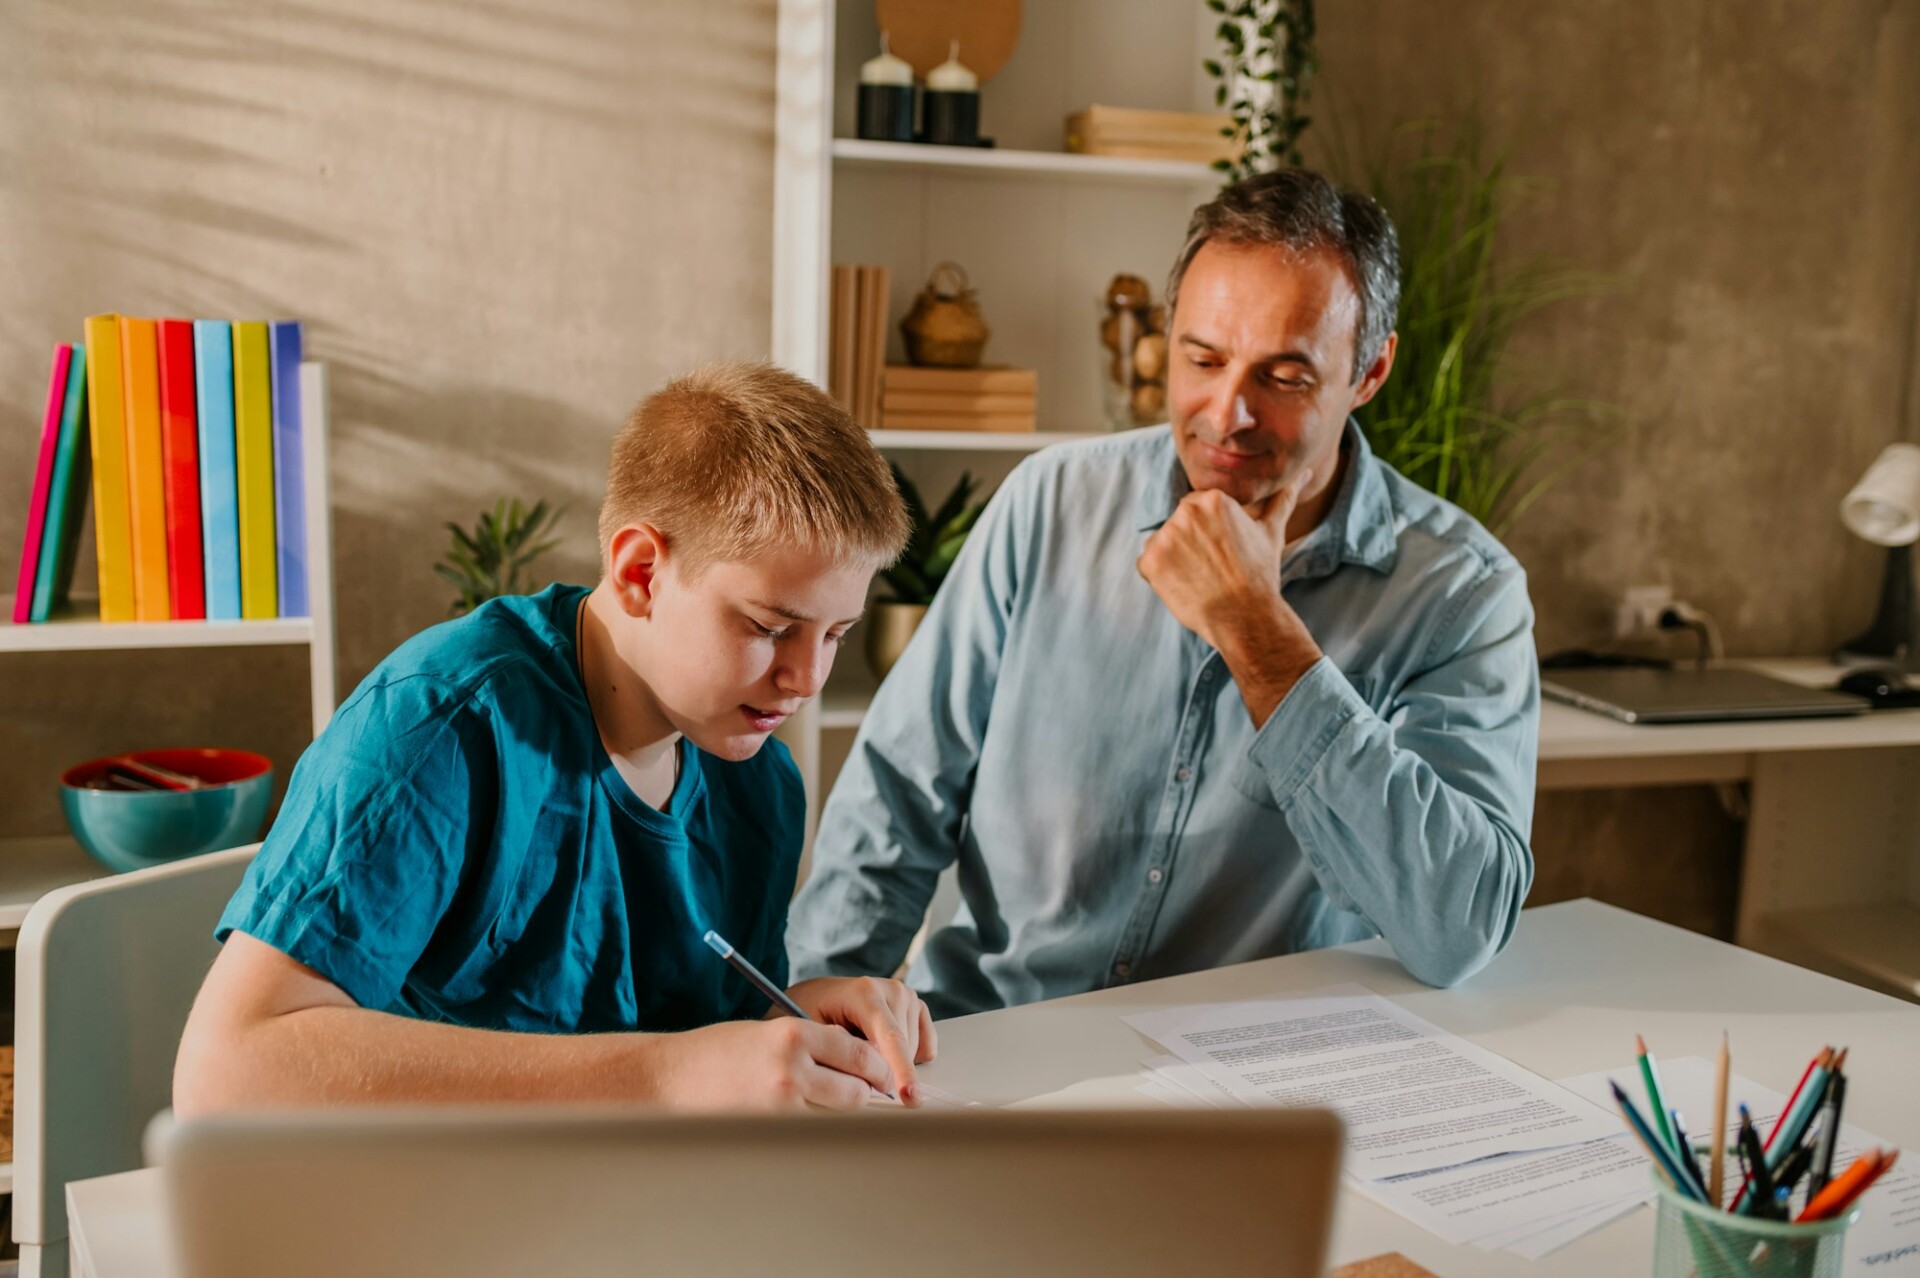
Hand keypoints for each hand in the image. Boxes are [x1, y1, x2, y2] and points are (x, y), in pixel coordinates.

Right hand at [652, 1016, 896, 1111]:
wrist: (668, 1077)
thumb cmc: (717, 1052)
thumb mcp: (767, 1032)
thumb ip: (810, 1043)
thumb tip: (852, 1062)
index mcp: (793, 1035)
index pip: (857, 1053)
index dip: (875, 1067)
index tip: (879, 1075)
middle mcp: (793, 1068)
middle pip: (856, 1090)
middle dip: (865, 1094)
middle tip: (865, 1096)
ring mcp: (782, 1105)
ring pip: (837, 1117)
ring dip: (841, 1115)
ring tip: (832, 1110)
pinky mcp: (769, 1131)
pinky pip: (811, 1134)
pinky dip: (817, 1130)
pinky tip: (808, 1122)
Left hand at [785, 976, 937, 1105]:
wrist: (819, 996)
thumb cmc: (813, 1014)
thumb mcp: (814, 1035)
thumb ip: (842, 1054)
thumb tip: (867, 1079)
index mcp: (865, 992)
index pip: (892, 1036)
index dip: (901, 1069)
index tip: (907, 1096)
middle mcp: (892, 990)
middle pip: (904, 1049)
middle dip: (885, 1070)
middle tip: (852, 1065)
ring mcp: (907, 997)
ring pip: (914, 1052)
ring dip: (893, 1062)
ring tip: (864, 1048)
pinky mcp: (918, 1008)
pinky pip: (926, 1048)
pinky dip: (910, 1058)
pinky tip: (885, 1049)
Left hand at [1137, 470, 1322, 725]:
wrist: (1245, 616)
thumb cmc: (1260, 574)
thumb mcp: (1271, 531)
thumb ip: (1283, 499)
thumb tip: (1305, 473)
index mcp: (1213, 499)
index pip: (1197, 510)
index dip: (1208, 535)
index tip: (1222, 553)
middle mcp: (1186, 511)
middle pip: (1178, 525)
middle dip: (1189, 544)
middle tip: (1212, 568)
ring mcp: (1165, 535)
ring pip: (1161, 544)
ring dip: (1173, 560)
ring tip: (1199, 577)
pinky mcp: (1149, 560)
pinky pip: (1147, 565)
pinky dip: (1160, 578)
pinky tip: (1184, 586)